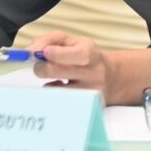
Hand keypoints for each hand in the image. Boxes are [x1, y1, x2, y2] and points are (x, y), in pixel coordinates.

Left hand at [26, 31, 150, 105]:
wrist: (117, 79)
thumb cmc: (87, 56)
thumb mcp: (73, 40)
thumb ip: (51, 40)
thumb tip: (32, 49)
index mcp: (90, 53)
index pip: (69, 55)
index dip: (50, 54)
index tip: (39, 53)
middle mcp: (94, 75)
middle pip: (54, 73)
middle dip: (41, 68)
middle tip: (43, 65)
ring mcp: (92, 95)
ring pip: (55, 93)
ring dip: (50, 86)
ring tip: (58, 79)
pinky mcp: (91, 111)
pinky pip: (63, 106)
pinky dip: (58, 98)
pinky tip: (66, 91)